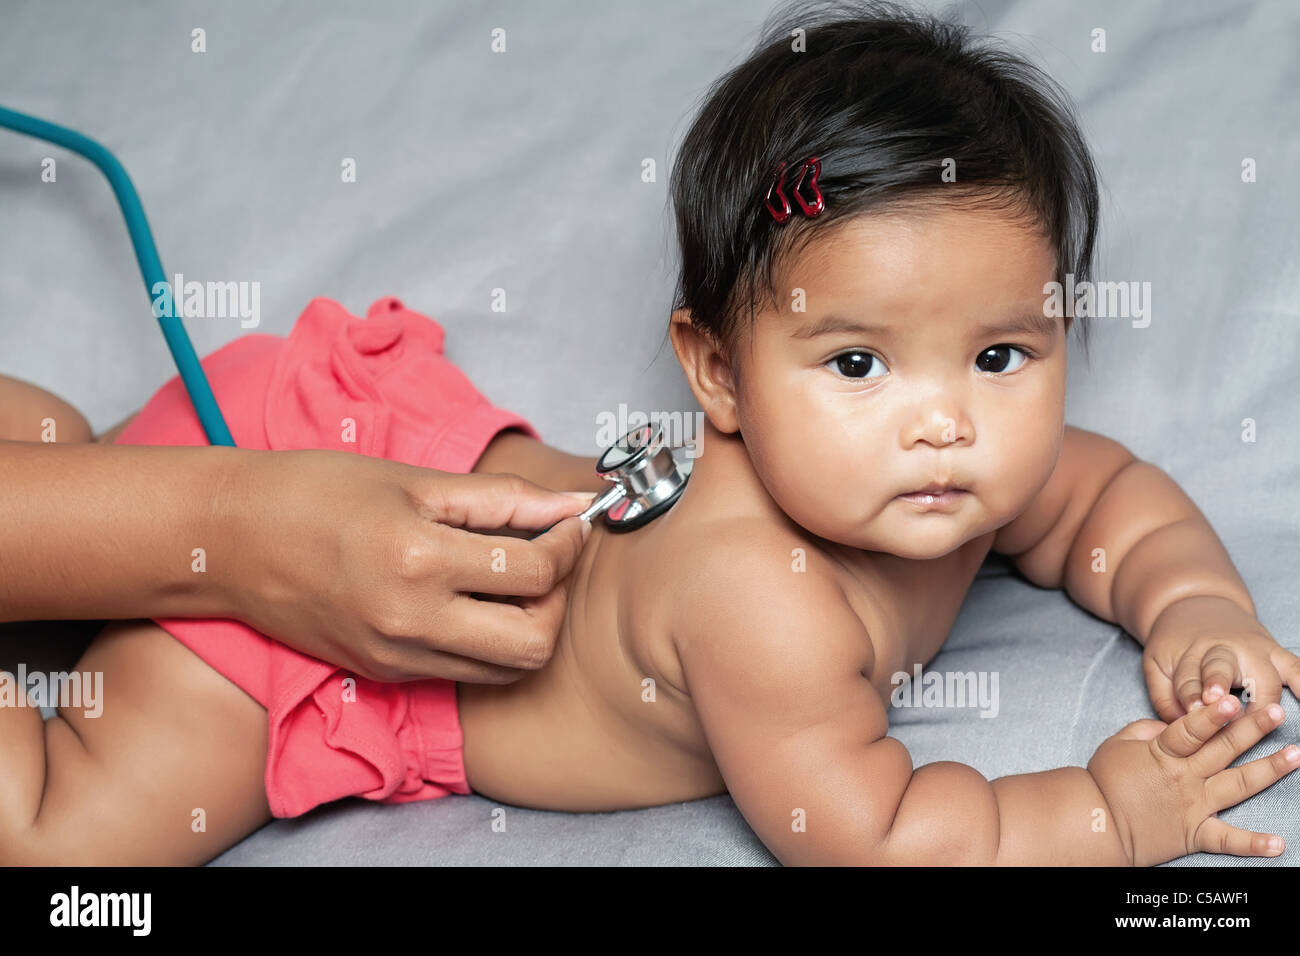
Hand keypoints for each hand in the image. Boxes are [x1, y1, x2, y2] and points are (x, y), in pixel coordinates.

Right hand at [227, 448, 595, 682]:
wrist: (227, 540)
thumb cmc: (316, 493)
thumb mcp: (414, 482)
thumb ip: (502, 498)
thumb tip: (574, 503)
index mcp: (420, 561)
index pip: (535, 572)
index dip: (569, 543)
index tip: (570, 521)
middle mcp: (412, 623)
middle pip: (534, 644)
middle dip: (557, 600)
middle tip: (545, 559)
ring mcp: (397, 657)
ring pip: (505, 671)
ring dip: (528, 628)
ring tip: (510, 580)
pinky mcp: (384, 673)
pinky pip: (463, 673)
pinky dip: (486, 644)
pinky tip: (472, 601)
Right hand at [1087, 695, 1297, 865]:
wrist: (1094, 823)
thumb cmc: (1103, 780)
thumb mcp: (1117, 743)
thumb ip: (1146, 728)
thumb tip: (1170, 723)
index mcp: (1163, 754)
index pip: (1193, 730)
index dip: (1214, 715)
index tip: (1234, 699)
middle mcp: (1185, 778)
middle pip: (1224, 749)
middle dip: (1252, 729)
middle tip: (1277, 711)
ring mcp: (1194, 806)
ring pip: (1238, 785)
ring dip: (1269, 770)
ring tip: (1295, 755)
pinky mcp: (1195, 833)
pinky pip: (1227, 840)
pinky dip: (1252, 844)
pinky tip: (1278, 844)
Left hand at [1143, 594, 1299, 720]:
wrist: (1197, 605)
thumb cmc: (1175, 645)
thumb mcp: (1157, 664)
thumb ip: (1164, 695)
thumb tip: (1180, 726)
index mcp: (1191, 654)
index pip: (1188, 677)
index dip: (1189, 695)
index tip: (1192, 711)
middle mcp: (1223, 649)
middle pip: (1223, 667)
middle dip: (1221, 683)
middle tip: (1219, 703)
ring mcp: (1253, 650)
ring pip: (1263, 672)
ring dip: (1265, 694)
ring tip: (1269, 716)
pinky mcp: (1276, 653)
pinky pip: (1297, 667)